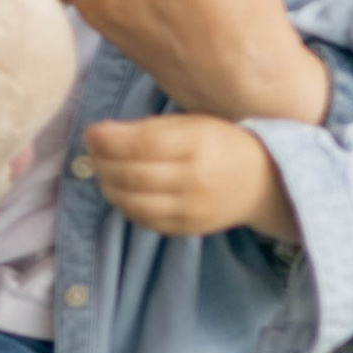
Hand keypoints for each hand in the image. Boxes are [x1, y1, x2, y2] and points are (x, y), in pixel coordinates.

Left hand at [85, 114, 296, 241]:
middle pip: (132, 174)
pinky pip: (143, 220)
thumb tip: (100, 134)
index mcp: (198, 143)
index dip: (108, 139)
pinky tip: (120, 189)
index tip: (91, 131)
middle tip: (92, 151)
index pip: (141, 143)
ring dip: (107, 184)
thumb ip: (150, 128)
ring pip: (132, 202)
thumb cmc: (221, 144)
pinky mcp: (185, 228)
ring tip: (103, 170)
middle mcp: (194, 179)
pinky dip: (124, 204)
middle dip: (102, 162)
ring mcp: (190, 208)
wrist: (262, 183)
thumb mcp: (193, 123)